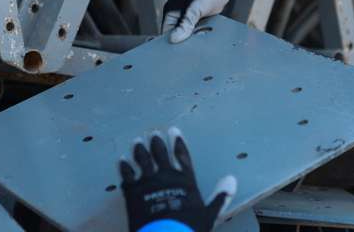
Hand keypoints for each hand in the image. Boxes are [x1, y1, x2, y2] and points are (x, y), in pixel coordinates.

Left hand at [119, 128, 236, 231]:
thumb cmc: (189, 227)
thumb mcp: (210, 214)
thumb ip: (220, 196)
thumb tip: (232, 179)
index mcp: (184, 179)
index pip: (181, 155)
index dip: (177, 142)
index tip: (173, 130)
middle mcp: (165, 176)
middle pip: (159, 153)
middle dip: (156, 142)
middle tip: (153, 133)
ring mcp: (147, 182)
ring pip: (142, 160)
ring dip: (139, 150)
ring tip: (137, 141)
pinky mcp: (132, 192)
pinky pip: (127, 175)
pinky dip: (124, 167)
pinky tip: (122, 161)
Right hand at [161, 0, 240, 43]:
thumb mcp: (195, 9)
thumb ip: (185, 24)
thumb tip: (173, 39)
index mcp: (171, 13)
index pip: (166, 34)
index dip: (173, 43)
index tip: (181, 50)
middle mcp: (178, 17)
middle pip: (179, 36)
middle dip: (187, 40)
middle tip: (195, 41)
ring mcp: (189, 18)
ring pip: (190, 35)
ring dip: (197, 37)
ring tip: (203, 34)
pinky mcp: (199, 19)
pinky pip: (199, 31)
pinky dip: (203, 32)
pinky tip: (208, 32)